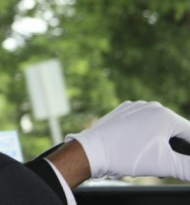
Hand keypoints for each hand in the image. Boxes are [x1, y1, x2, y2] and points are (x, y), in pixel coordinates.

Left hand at [65, 101, 189, 179]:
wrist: (93, 150)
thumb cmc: (128, 155)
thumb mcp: (167, 165)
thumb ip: (189, 167)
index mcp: (165, 114)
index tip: (181, 164)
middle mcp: (150, 106)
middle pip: (174, 130)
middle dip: (175, 149)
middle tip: (165, 166)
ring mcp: (134, 107)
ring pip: (157, 127)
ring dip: (160, 144)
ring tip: (151, 161)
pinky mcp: (122, 113)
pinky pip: (141, 124)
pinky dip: (145, 137)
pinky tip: (138, 150)